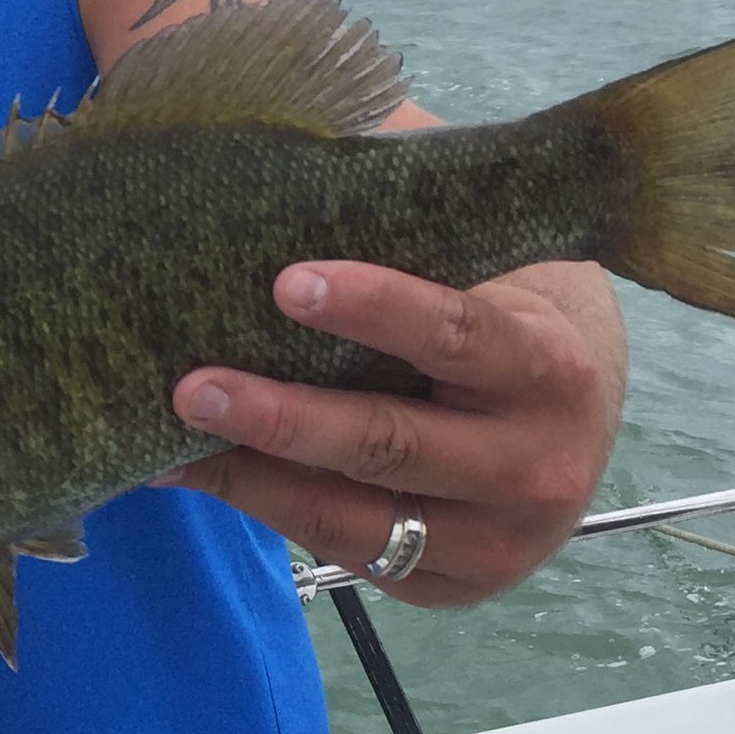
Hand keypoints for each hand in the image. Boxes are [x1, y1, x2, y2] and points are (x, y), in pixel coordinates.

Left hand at [168, 260, 618, 607]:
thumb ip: (406, 226)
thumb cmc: (488, 326)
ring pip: (351, 515)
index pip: (458, 334)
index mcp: (551, 370)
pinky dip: (264, 509)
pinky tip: (199, 473)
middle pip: (390, 444)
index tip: (284, 282)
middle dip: (282, 416)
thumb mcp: (478, 278)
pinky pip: (340, 550)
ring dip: (251, 475)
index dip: (374, 309)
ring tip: (170, 437)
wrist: (565, 429)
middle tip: (192, 385)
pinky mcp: (448, 589)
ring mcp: (497, 542)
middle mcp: (535, 466)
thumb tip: (301, 144)